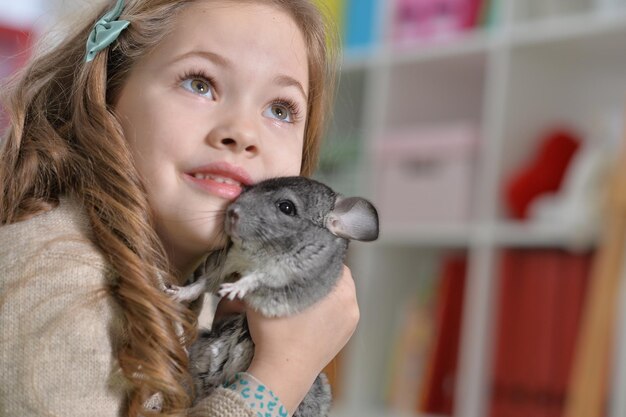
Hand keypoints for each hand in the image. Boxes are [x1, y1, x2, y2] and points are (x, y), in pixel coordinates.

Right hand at [245, 265, 359, 412]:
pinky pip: (338, 314)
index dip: (315, 258)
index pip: (333, 263)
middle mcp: (352, 306)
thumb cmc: (277, 335)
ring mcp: (350, 324)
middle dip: (320, 275)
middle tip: (299, 274)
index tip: (301, 258)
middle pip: (338, 279)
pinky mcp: (344, 338)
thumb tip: (264, 262)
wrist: (283, 373)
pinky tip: (308, 313)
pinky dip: (327, 310)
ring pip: (338, 297)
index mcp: (342, 292)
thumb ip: (268, 274)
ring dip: (324, 293)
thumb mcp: (266, 295)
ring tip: (303, 293)